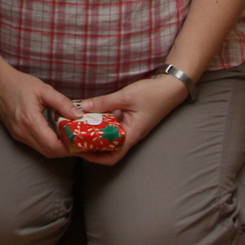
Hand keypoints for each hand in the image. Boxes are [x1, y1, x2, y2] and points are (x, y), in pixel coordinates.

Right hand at [0, 60, 75, 158]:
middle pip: (49, 152)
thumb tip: (78, 115)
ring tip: (72, 140)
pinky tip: (57, 136)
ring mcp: (19, 135)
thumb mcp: (43, 89)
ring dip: (58, 149)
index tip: (82, 144)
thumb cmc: (19, 83)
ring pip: (43, 151)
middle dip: (66, 151)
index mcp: (30, 121)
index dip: (69, 148)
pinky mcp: (17, 134)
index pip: (53, 145)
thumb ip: (62, 103)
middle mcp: (23, 133)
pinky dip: (49, 144)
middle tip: (81, 143)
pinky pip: (36, 145)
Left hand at [72, 73, 189, 165]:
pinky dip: (100, 122)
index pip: (113, 155)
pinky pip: (112, 125)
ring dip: (94, 133)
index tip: (80, 151)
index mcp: (131, 135)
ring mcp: (129, 127)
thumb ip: (104, 102)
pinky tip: (89, 115)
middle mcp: (130, 134)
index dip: (95, 157)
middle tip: (73, 138)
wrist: (171, 87)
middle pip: (108, 148)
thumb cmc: (153, 94)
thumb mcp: (126, 96)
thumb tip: (83, 107)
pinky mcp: (128, 118)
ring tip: (77, 127)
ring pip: (108, 136)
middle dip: (90, 146)